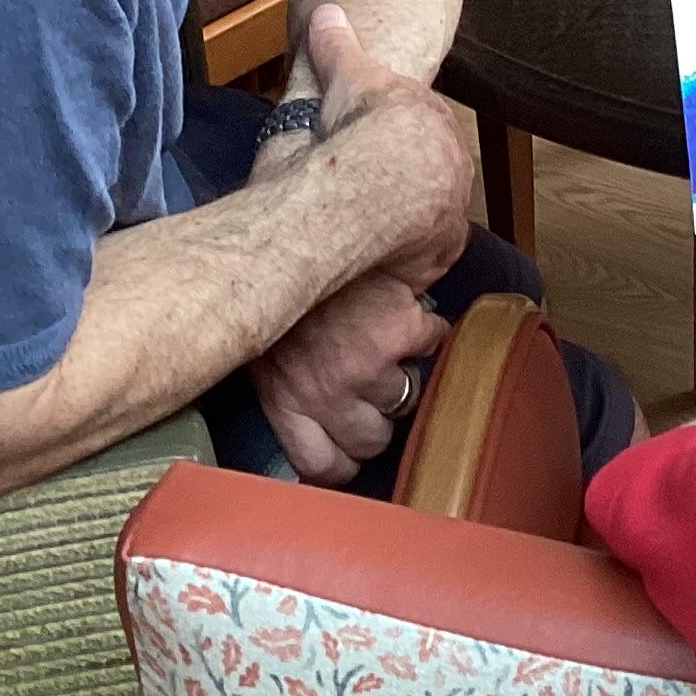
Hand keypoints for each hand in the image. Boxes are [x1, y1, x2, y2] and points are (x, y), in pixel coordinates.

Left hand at [254, 274, 447, 483]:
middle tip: (368, 387)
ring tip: (387, 346)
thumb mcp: (263, 347)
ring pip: (405, 399)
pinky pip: (432, 343)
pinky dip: (426, 329)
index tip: (347, 448)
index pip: (322, 466)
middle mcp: (326, 392)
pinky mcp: (401, 332)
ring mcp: (367, 365)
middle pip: (371, 441)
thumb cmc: (275, 285)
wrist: (301, 229)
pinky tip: (408, 314)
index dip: (341, 461)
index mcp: (285, 400)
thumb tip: (307, 423)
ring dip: (401, 373)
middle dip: (374, 417)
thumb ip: (286, 389)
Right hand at [305, 3, 472, 284]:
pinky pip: (429, 249)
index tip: (364, 153)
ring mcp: (454, 203)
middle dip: (404, 183)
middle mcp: (455, 160)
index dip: (390, 144)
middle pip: (431, 174)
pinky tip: (378, 254)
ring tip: (367, 229)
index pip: (421, 132)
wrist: (370, 170)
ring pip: (433, 213)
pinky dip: (407, 253)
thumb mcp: (343, 74)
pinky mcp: (445, 242)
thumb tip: (326, 11)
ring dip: (408, 221)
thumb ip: (337, 45)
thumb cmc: (355, 121)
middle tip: (363, 194)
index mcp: (435, 119)